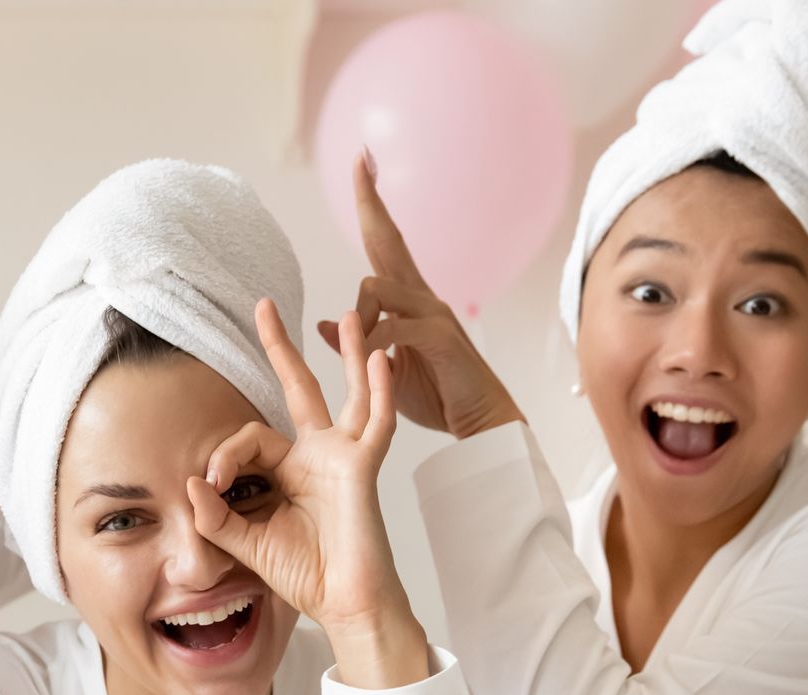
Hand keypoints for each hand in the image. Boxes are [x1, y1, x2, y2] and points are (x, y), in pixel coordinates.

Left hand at [187, 300, 428, 689]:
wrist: (344, 604)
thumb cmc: (305, 576)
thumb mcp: (245, 544)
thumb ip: (215, 516)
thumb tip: (191, 482)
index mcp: (288, 471)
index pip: (249, 438)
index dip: (224, 455)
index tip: (211, 486)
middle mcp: (317, 456)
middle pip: (298, 389)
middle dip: (280, 348)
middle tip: (263, 307)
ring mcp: (343, 458)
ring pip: (347, 393)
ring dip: (348, 354)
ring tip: (352, 315)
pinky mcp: (363, 469)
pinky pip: (377, 423)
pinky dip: (381, 393)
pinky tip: (381, 360)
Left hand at [317, 152, 523, 438]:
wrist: (481, 423)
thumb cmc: (436, 396)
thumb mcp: (383, 369)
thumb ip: (357, 343)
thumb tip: (326, 324)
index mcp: (409, 300)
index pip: (384, 244)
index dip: (371, 206)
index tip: (363, 166)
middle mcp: (422, 296)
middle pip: (387, 239)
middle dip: (369, 200)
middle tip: (360, 157)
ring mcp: (433, 312)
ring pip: (375, 287)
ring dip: (359, 317)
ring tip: (366, 356)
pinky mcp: (439, 337)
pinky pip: (393, 327)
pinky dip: (373, 343)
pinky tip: (372, 362)